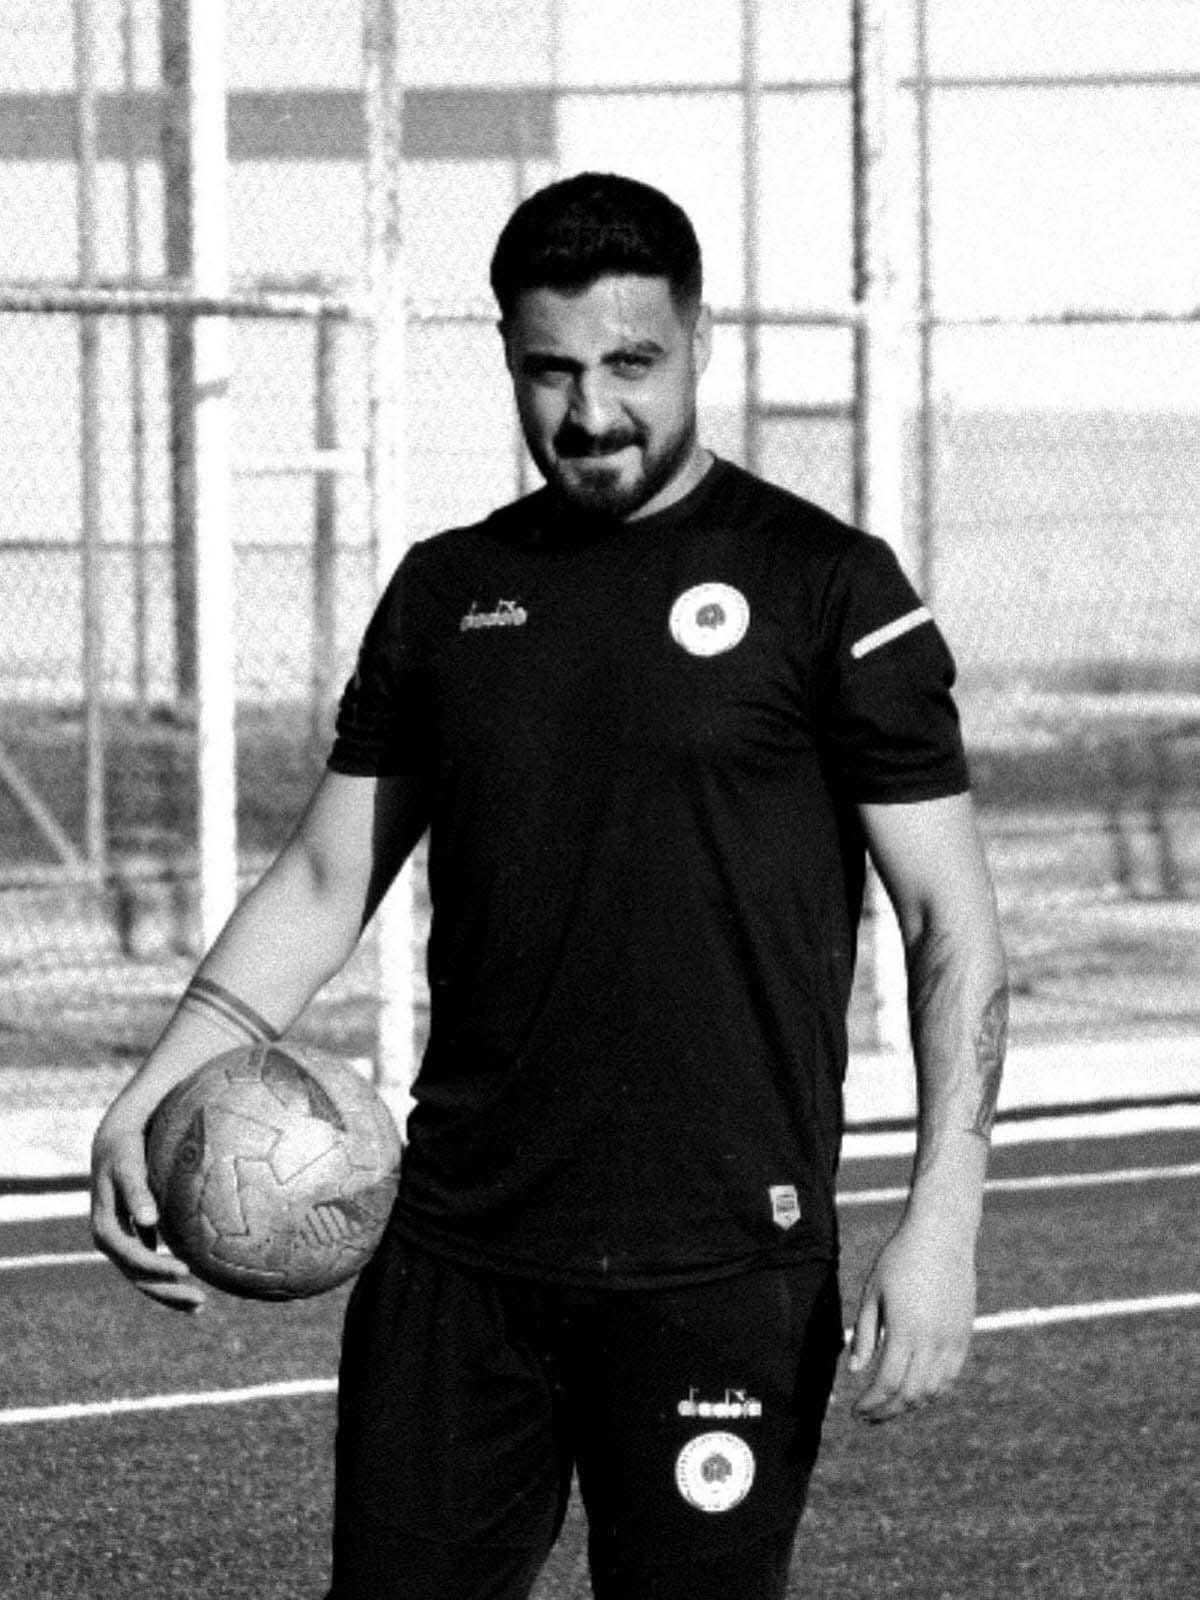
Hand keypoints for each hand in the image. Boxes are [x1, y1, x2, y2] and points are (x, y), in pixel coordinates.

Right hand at [90, 1102, 206, 1312]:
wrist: (114, 1142)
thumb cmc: (125, 1150)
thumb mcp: (128, 1165)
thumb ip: (137, 1191)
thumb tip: (148, 1220)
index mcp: (106, 1228)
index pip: (134, 1257)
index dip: (158, 1267)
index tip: (186, 1269)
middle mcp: (111, 1240)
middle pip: (138, 1276)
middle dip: (166, 1292)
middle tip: (200, 1302)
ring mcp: (121, 1241)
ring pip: (143, 1276)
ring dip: (168, 1292)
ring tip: (199, 1305)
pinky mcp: (133, 1237)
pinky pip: (149, 1263)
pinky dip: (166, 1275)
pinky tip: (190, 1283)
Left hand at [848, 1215, 975, 1422]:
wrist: (942, 1236)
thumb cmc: (900, 1259)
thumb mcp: (873, 1292)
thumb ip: (865, 1334)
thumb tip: (856, 1372)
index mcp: (906, 1330)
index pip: (887, 1384)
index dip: (870, 1404)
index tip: (855, 1411)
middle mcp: (933, 1341)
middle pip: (911, 1395)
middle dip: (887, 1411)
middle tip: (868, 1416)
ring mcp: (953, 1341)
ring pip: (933, 1391)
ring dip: (909, 1405)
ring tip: (888, 1406)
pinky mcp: (964, 1336)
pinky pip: (949, 1377)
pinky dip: (932, 1392)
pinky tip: (914, 1391)